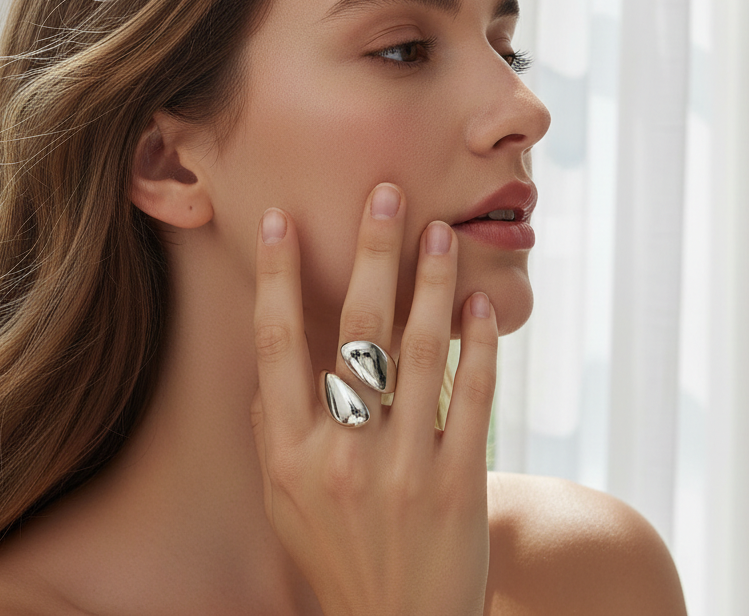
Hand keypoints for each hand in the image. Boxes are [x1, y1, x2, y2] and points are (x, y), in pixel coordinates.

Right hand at [250, 183, 497, 615]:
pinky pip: (471, 400)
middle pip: (355, 332)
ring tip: (440, 232)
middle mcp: (340, 457)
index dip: (277, 278)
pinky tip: (479, 302)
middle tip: (386, 194)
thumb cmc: (335, 554)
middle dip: (371, 254)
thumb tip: (268, 354)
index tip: (282, 219)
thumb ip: (272, 426)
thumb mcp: (283, 500)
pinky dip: (478, 346)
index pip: (276, 346)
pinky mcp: (457, 487)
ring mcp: (402, 471)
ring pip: (419, 353)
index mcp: (289, 454)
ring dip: (431, 284)